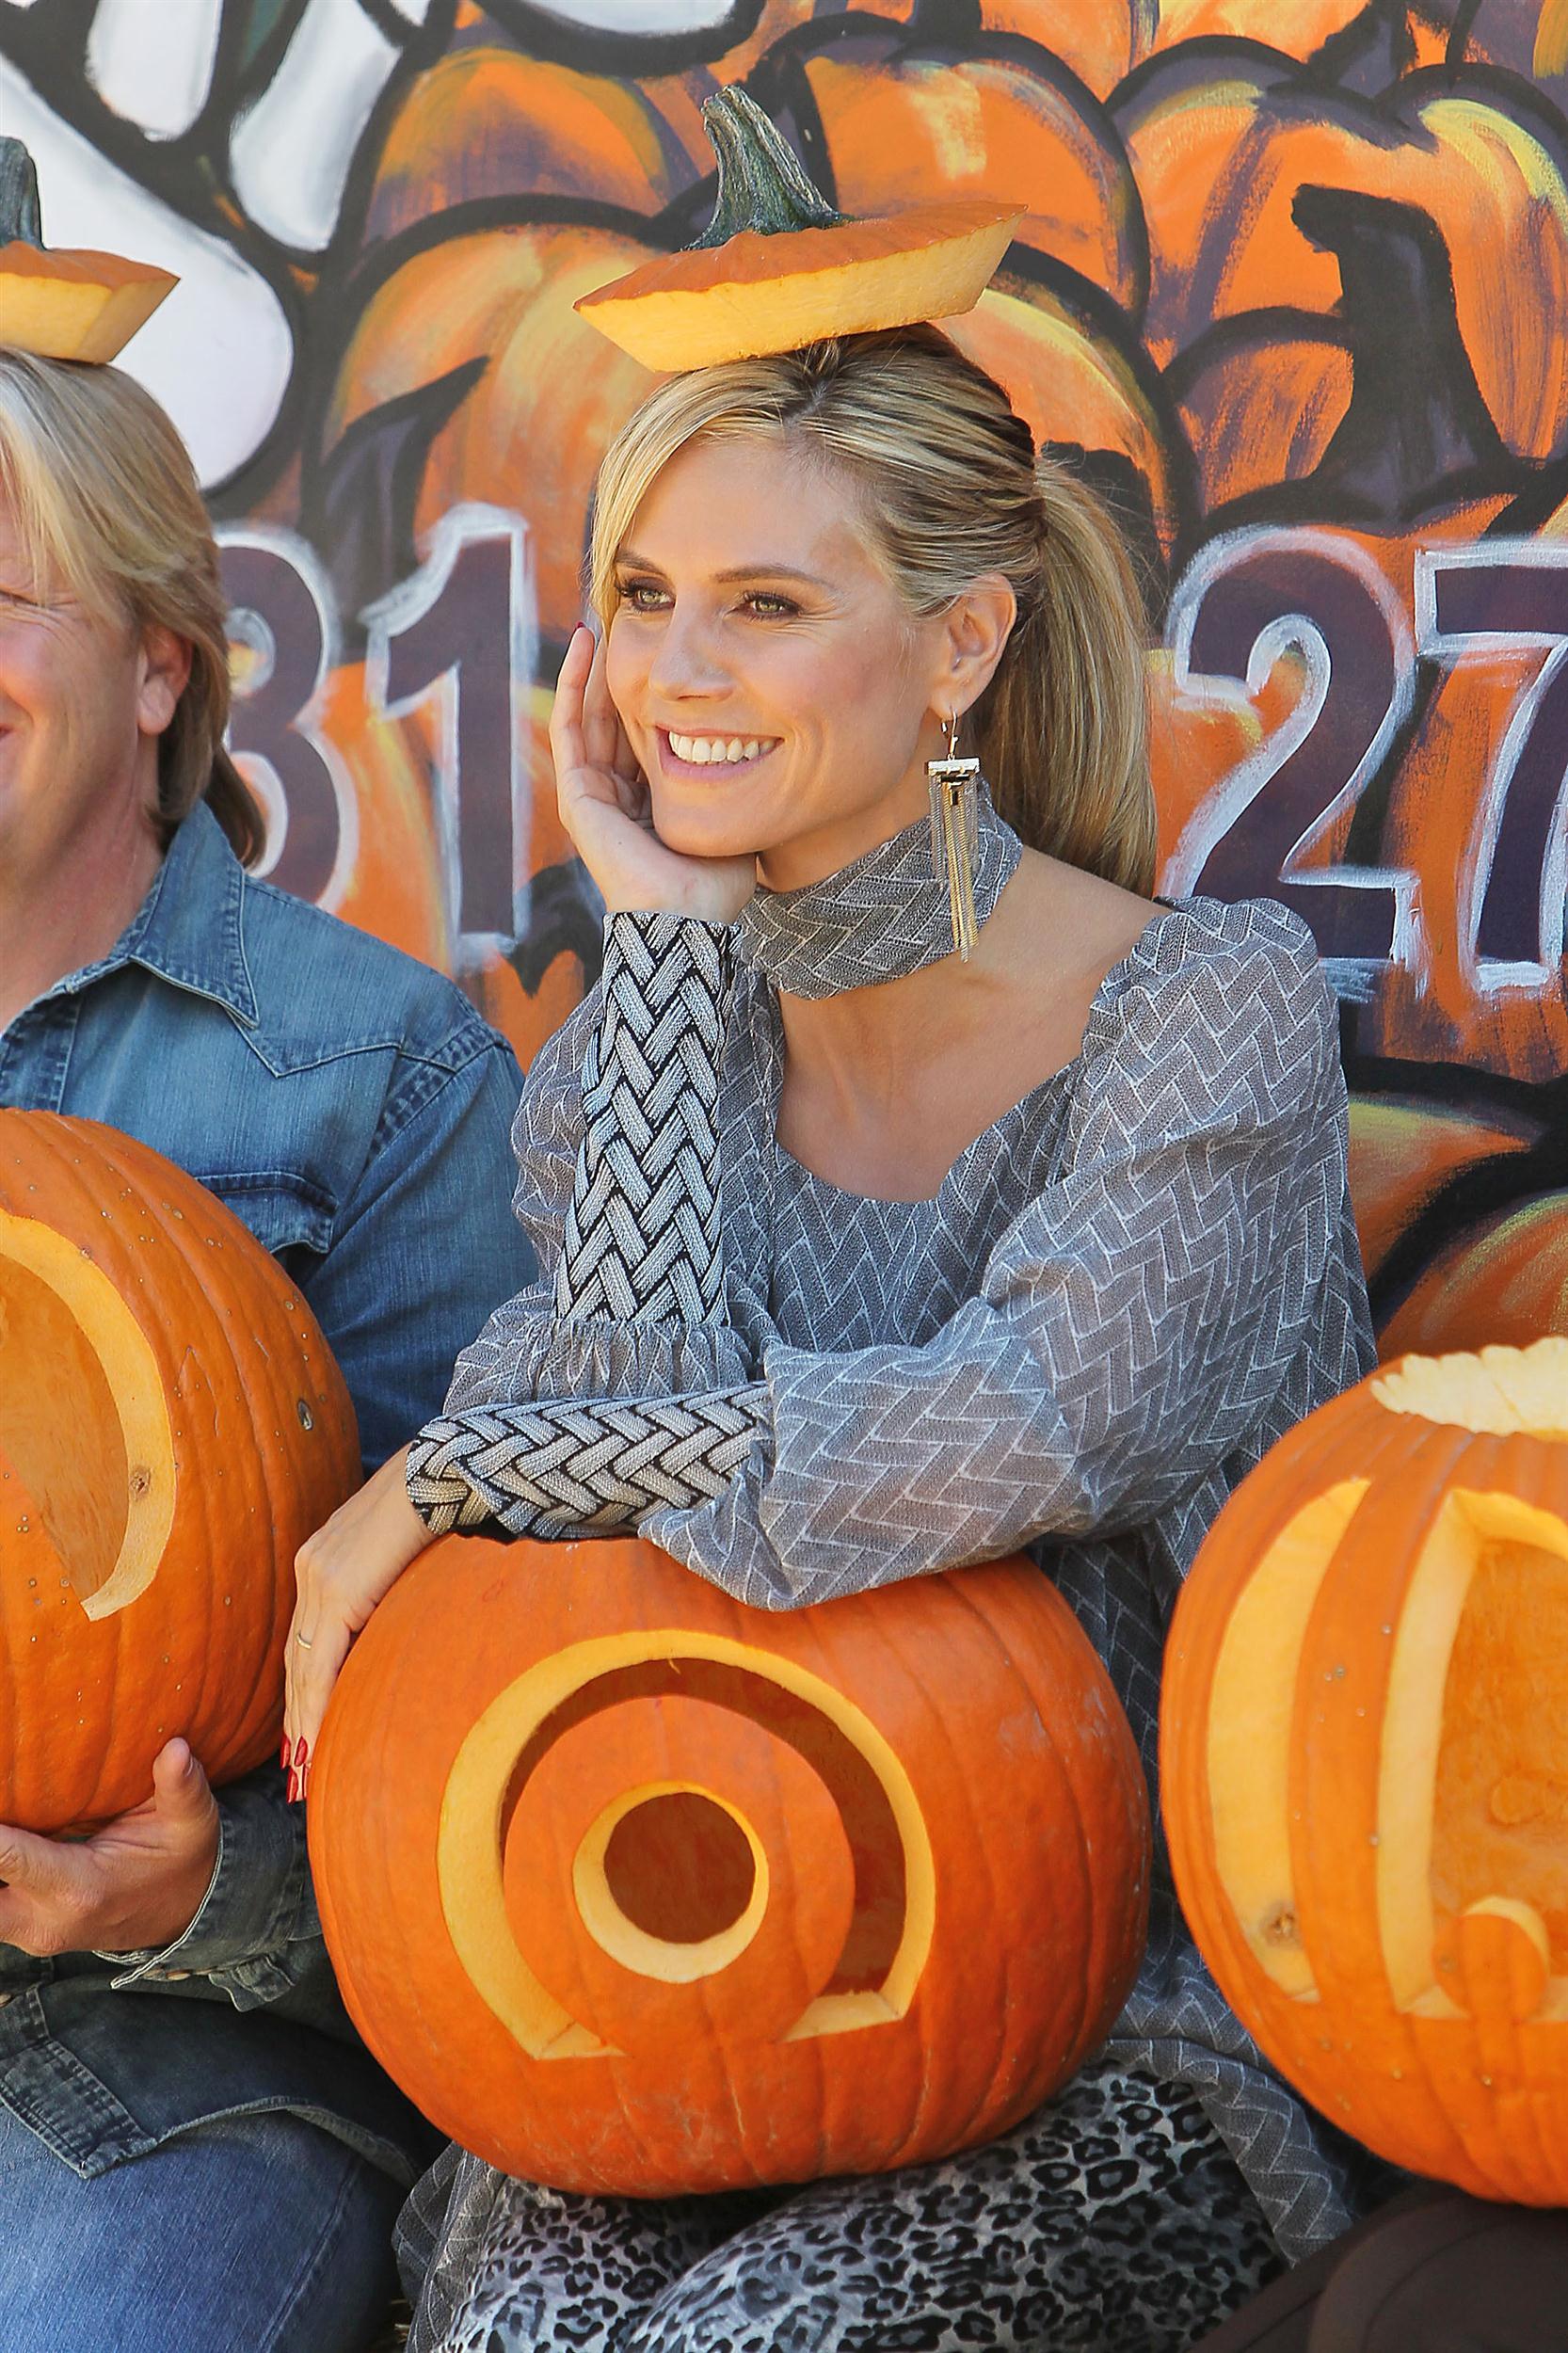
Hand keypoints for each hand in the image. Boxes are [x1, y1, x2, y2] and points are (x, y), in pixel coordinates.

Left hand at [0, 1740, 219, 1957]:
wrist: (184, 1913)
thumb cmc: (183, 1859)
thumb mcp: (191, 1820)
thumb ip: (180, 1786)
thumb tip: (175, 1747)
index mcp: (79, 1889)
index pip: (7, 1856)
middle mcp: (45, 1919)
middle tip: (2, 1800)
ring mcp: (31, 1932)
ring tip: (7, 1812)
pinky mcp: (25, 1930)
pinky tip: (10, 1832)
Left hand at [284, 1444, 434, 1781]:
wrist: (440, 1471)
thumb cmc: (436, 1503)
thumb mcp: (401, 1551)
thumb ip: (388, 1585)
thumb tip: (400, 1617)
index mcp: (322, 1561)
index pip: (305, 1638)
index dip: (302, 1686)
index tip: (301, 1728)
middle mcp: (309, 1571)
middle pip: (296, 1659)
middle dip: (295, 1717)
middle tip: (296, 1768)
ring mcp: (318, 1581)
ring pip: (303, 1668)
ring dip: (303, 1722)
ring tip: (305, 1768)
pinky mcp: (338, 1592)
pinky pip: (322, 1663)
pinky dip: (318, 1705)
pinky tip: (317, 1739)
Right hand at [551, 625, 755, 920]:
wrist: (689, 915)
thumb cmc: (718, 881)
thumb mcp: (734, 814)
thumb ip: (737, 781)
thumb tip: (765, 743)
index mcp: (652, 804)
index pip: (648, 735)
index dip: (656, 691)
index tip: (669, 649)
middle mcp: (619, 797)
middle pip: (615, 719)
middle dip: (622, 669)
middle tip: (632, 618)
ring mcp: (594, 797)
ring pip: (590, 716)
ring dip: (594, 667)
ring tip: (604, 618)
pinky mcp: (578, 796)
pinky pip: (571, 728)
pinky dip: (574, 685)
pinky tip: (586, 644)